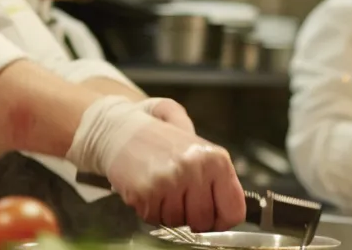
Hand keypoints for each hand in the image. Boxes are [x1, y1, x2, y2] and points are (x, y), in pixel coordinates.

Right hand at [69, 98, 244, 231]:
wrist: (117, 129)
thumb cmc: (157, 138)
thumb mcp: (196, 145)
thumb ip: (216, 175)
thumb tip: (231, 210)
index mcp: (216, 159)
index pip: (234, 210)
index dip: (222, 221)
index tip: (213, 220)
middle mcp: (196, 169)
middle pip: (204, 222)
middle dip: (190, 218)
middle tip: (178, 199)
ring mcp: (170, 181)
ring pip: (178, 223)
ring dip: (167, 212)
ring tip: (160, 188)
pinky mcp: (146, 192)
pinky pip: (154, 219)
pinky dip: (148, 210)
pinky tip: (146, 189)